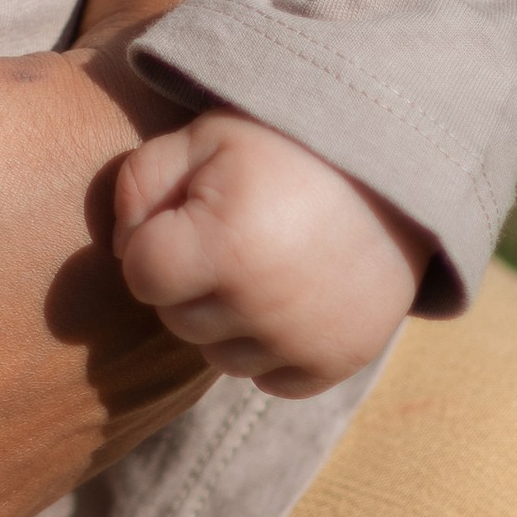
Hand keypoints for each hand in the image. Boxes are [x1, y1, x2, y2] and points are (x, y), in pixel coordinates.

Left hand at [112, 106, 428, 394]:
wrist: (396, 169)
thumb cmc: (285, 146)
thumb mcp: (204, 136)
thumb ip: (140, 183)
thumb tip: (120, 250)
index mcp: (223, 246)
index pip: (141, 273)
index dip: (153, 241)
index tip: (187, 214)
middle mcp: (263, 306)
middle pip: (177, 319)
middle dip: (189, 280)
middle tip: (230, 233)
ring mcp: (304, 341)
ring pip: (220, 355)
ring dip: (226, 318)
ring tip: (261, 262)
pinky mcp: (338, 362)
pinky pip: (271, 379)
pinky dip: (271, 349)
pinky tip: (288, 298)